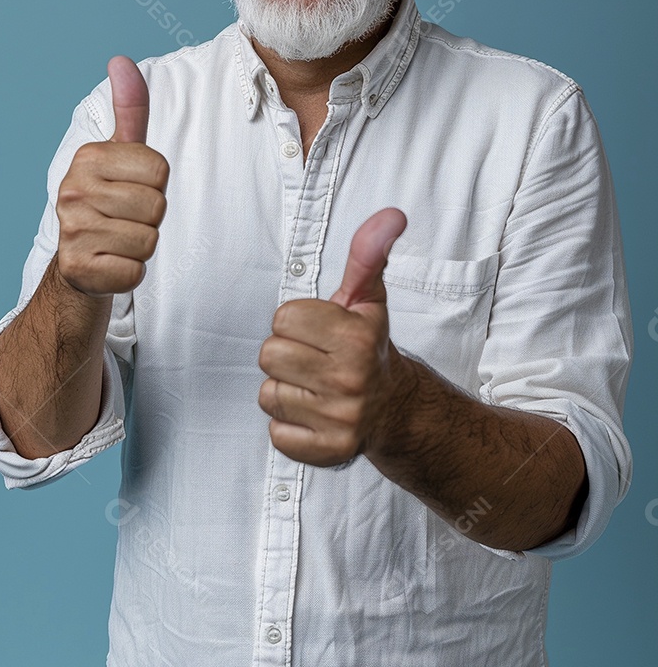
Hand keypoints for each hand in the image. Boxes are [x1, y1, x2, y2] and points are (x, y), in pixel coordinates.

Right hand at [56, 55, 169, 296]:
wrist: (81, 262)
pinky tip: (111, 262)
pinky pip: (135, 270)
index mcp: (87, 157)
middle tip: (125, 219)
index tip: (131, 189)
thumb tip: (121, 60)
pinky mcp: (78, 269)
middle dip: (150, 217)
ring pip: (148, 239)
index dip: (155, 185)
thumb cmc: (110, 200)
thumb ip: (130, 109)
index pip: (160, 172)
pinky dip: (131, 271)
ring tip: (118, 239)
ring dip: (142, 245)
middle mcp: (72, 191)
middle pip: (156, 206)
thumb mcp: (122, 153)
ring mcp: (72, 231)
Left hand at [258, 207, 407, 465]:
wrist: (396, 408)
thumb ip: (369, 253)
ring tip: (315, 386)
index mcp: (357, 339)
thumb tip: (392, 214)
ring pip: (269, 393)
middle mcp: (351, 380)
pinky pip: (276, 432)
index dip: (297, 321)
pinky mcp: (328, 451)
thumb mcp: (368, 297)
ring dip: (287, 389)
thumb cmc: (369, 344)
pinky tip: (314, 414)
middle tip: (315, 359)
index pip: (282, 319)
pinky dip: (289, 425)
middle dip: (287, 353)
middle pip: (269, 355)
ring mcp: (341, 420)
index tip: (321, 331)